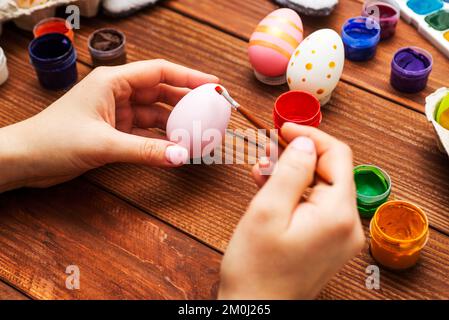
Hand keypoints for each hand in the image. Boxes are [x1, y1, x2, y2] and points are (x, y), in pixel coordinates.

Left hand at [0, 60, 217, 191]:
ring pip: (156, 114)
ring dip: (176, 124)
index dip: (189, 76)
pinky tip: (177, 147)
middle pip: (162, 92)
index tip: (212, 85)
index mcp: (113, 81)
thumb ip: (145, 151)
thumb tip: (182, 157)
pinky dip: (162, 140)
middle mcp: (118, 93)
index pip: (160, 71)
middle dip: (187, 102)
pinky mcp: (115, 131)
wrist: (25, 160)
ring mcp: (117, 113)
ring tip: (199, 133)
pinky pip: (146, 133)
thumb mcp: (103, 144)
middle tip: (211, 112)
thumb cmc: (54, 140)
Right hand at [219, 123, 364, 298]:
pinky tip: (270, 191)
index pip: (337, 155)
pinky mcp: (328, 243)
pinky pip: (316, 208)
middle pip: (329, 172)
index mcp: (338, 214)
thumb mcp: (267, 210)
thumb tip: (305, 141)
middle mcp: (348, 225)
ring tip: (261, 173)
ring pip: (319, 189)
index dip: (310, 136)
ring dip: (292, 176)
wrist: (255, 309)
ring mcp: (340, 236)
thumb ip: (291, 170)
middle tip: (266, 151)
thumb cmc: (256, 268)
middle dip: (297, 157)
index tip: (284, 128)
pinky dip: (295, 195)